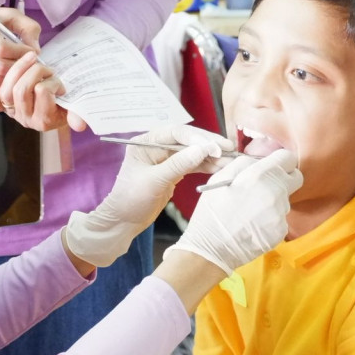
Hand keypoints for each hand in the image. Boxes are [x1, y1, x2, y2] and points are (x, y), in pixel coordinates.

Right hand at [0, 3, 42, 91]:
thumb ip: (26, 26)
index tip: (31, 52)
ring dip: (12, 79)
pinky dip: (2, 84)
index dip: (20, 53)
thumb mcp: (6, 14)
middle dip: (18, 69)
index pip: (0, 48)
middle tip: (29, 65)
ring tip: (21, 70)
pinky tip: (9, 76)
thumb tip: (36, 49)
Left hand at [0, 51, 86, 131]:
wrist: (55, 102)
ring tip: (31, 63)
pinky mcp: (0, 105)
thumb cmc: (65, 100)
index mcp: (44, 120)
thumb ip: (78, 113)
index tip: (60, 83)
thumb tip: (80, 125)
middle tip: (46, 66)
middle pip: (21, 90)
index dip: (51, 82)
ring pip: (6, 89)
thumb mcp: (74, 106)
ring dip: (18, 70)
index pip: (42, 92)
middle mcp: (26, 119)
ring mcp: (12, 112)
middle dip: (35, 71)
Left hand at [65, 126, 233, 266]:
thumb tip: (202, 149)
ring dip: (211, 156)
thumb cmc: (130, 200)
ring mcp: (165, 158)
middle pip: (188, 139)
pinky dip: (206, 166)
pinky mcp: (173, 171)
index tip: (216, 147)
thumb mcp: (154, 181)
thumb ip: (178, 164)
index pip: (176, 133)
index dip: (198, 138)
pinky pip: (193, 164)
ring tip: (231, 160)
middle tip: (230, 149)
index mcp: (146, 142)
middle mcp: (156, 146)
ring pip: (193, 152)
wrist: (123, 221)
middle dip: (209, 144)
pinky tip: (221, 167)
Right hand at [166, 149, 302, 274]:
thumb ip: (243, 164)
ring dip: (273, 201)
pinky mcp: (281, 230)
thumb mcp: (220, 178)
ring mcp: (280, 213)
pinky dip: (270, 219)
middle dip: (283, 178)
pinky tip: (253, 224)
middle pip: (295, 178)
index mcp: (259, 175)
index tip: (273, 166)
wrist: (211, 248)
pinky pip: (280, 218)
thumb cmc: (212, 211)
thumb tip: (259, 161)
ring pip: (285, 199)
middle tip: (266, 186)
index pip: (288, 158)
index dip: (281, 161)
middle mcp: (275, 192)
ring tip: (251, 210)